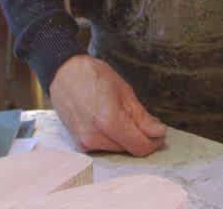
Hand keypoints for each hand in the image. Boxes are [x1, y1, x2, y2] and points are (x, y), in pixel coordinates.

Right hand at [49, 54, 166, 156]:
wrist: (63, 73)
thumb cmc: (93, 76)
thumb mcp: (124, 91)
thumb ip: (141, 116)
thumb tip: (158, 132)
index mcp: (109, 121)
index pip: (140, 146)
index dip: (154, 140)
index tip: (159, 130)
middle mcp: (95, 137)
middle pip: (130, 149)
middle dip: (140, 137)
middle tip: (141, 119)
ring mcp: (85, 143)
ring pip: (118, 149)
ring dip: (126, 137)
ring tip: (120, 115)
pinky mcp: (80, 144)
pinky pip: (105, 147)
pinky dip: (113, 138)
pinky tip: (109, 121)